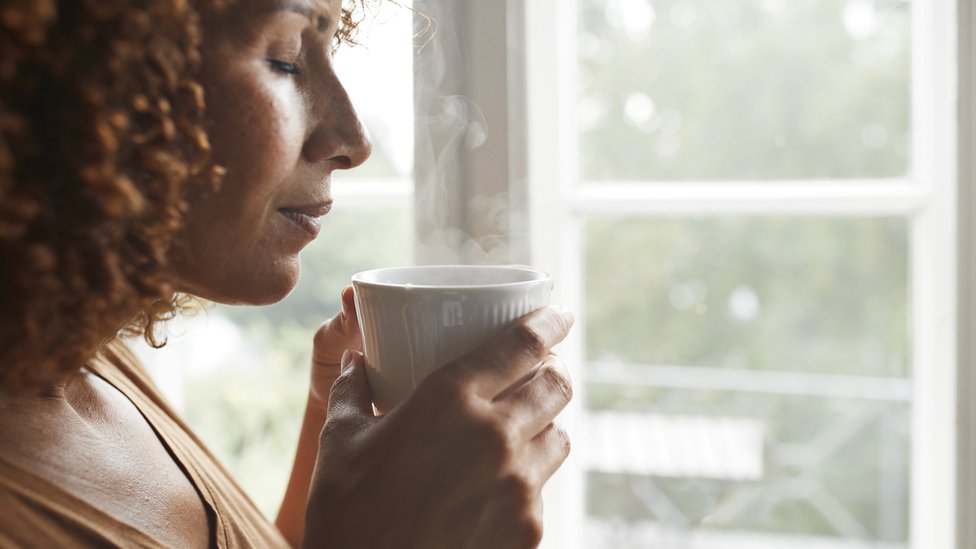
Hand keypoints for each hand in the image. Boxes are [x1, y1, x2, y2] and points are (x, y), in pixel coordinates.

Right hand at [303, 306, 573, 548]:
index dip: (551, 322)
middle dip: (553, 369)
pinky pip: (543, 488)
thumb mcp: (339, 442)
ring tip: (521, 426)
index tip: (559, 313)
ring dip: (546, 423)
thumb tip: (356, 360)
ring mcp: (518, 486)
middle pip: (557, 385)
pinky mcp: (528, 530)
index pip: (525, 344)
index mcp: (450, 400)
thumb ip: (351, 389)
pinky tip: (499, 484)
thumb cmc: (345, 516)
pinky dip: (529, 477)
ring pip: (560, 436)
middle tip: (537, 368)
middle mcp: (495, 436)